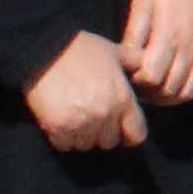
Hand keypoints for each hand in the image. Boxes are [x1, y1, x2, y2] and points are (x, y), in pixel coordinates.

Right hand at [24, 32, 147, 154]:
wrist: (42, 51)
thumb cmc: (81, 48)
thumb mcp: (114, 51)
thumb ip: (135, 62)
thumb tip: (150, 71)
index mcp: (122, 99)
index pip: (137, 135)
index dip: (130, 134)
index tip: (121, 130)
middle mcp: (105, 115)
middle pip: (110, 142)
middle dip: (103, 133)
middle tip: (93, 119)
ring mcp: (81, 123)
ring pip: (86, 145)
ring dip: (82, 137)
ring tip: (76, 120)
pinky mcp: (57, 128)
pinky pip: (64, 144)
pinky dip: (62, 138)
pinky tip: (60, 122)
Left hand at [116, 0, 192, 104]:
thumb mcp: (142, 4)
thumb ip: (133, 34)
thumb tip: (125, 60)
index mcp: (168, 36)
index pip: (151, 76)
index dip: (138, 80)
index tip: (131, 73)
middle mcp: (190, 49)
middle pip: (169, 88)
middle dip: (151, 92)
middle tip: (141, 84)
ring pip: (189, 91)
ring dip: (170, 96)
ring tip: (158, 89)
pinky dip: (191, 92)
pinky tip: (178, 86)